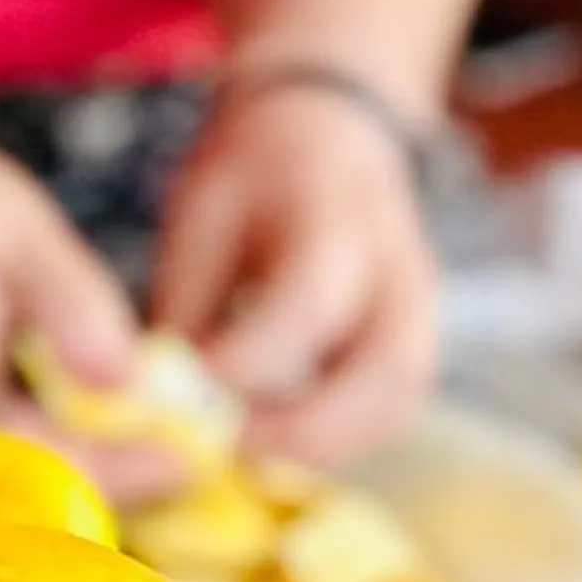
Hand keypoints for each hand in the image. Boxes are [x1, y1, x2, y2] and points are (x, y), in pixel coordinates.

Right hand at [0, 106, 156, 480]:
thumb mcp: (21, 232)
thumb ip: (73, 307)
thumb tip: (129, 386)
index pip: (38, 449)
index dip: (121, 466)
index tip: (190, 457)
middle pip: (25, 485)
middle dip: (112, 483)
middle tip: (188, 462)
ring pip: (9, 483)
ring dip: (86, 475)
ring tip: (157, 454)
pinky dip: (52, 459)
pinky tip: (102, 441)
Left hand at [153, 85, 436, 467]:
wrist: (328, 133)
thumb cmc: (254, 176)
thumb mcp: (202, 215)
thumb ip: (187, 306)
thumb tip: (163, 403)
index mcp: (333, 212)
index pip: (310, 302)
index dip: (249, 361)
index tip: (189, 390)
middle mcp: (396, 261)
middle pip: (388, 368)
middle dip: (307, 428)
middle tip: (230, 443)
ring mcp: (419, 302)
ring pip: (402, 398)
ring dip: (330, 444)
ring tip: (251, 448)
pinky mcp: (416, 334)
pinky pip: (397, 405)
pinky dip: (346, 440)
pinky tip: (283, 441)